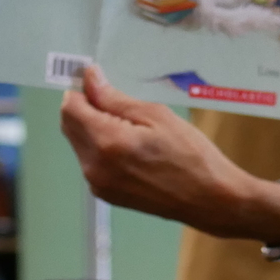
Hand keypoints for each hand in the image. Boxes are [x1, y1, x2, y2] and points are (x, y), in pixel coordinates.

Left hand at [59, 67, 279, 241]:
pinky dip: (100, 146)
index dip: (80, 89)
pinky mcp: (105, 194)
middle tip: (114, 97)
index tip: (96, 79)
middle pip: (69, 125)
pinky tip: (129, 144)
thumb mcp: (156, 116)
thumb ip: (115, 99)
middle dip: (84, 106)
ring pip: (78, 143)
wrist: (210, 200)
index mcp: (107, 142)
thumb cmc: (191, 155)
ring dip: (92, 127)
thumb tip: (90, 79)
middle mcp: (94, 166)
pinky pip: (90, 161)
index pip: (70, 107)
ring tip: (128, 124)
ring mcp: (98, 184)